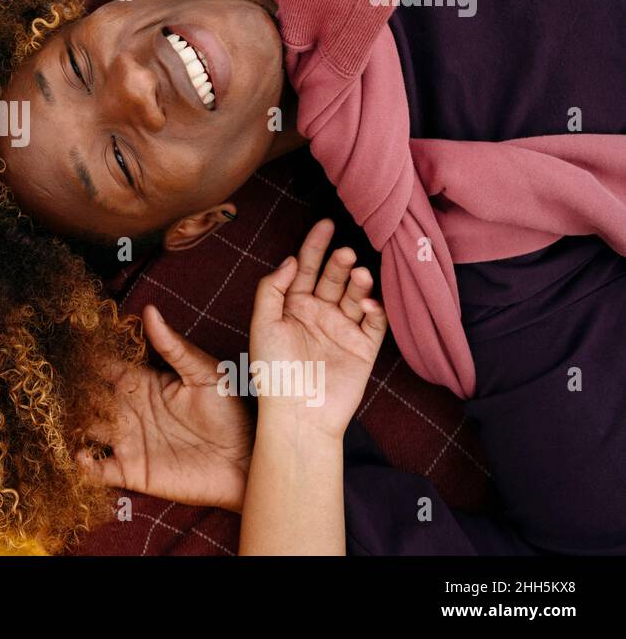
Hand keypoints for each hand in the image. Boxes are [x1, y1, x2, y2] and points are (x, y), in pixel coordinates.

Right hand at [78, 306, 253, 511]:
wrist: (245, 461)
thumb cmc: (231, 412)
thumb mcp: (205, 373)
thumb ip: (174, 347)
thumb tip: (149, 310)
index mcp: (143, 383)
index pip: (106, 367)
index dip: (87, 359)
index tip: (68, 348)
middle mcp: (129, 410)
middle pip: (89, 397)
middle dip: (72, 391)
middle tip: (53, 385)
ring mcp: (128, 440)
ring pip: (86, 430)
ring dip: (71, 425)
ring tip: (61, 420)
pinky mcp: (131, 471)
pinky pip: (98, 469)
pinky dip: (83, 464)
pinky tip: (81, 455)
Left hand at [248, 219, 388, 440]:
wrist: (298, 415)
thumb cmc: (274, 372)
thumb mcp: (263, 324)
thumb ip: (272, 288)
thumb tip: (292, 259)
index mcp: (293, 306)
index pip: (306, 268)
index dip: (315, 245)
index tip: (325, 223)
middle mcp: (319, 314)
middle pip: (333, 277)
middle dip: (339, 262)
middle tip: (344, 253)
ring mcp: (343, 330)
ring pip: (355, 294)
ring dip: (358, 281)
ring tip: (358, 272)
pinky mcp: (363, 348)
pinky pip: (375, 321)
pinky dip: (375, 307)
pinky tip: (367, 301)